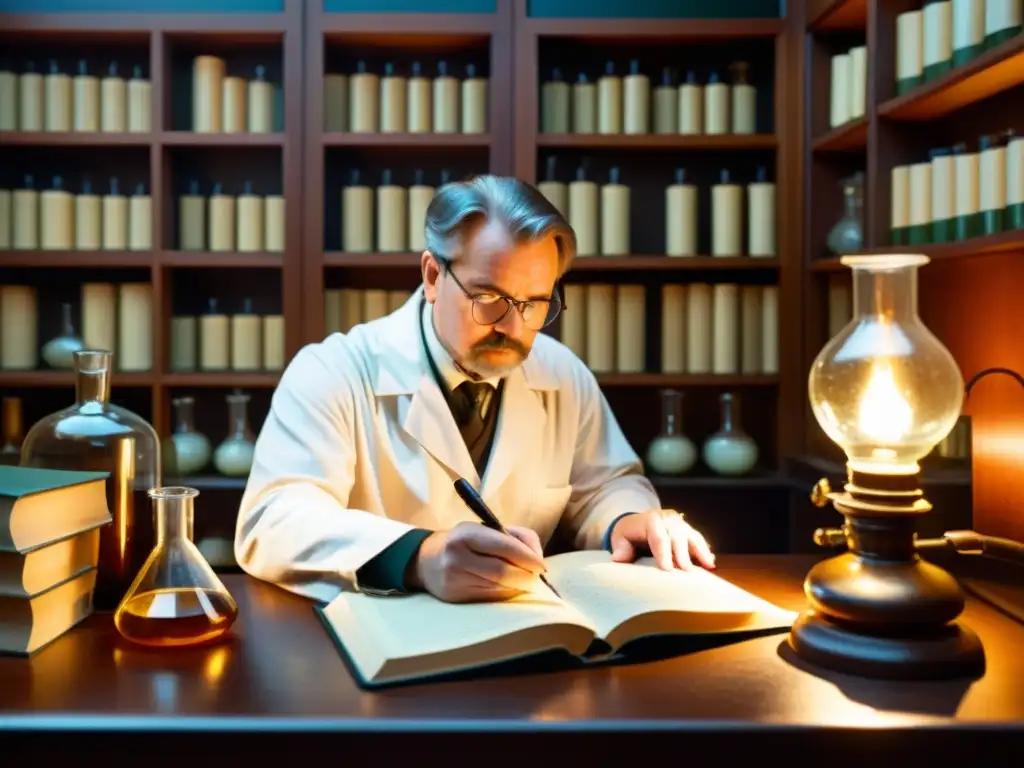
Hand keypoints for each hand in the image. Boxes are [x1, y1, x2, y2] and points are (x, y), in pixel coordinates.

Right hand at [409, 522, 546, 602]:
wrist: (426, 560)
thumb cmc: (466, 541)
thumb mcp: (486, 528)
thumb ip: (517, 537)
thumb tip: (538, 558)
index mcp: (467, 534)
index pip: (504, 547)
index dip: (528, 558)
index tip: (542, 566)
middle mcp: (457, 556)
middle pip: (502, 572)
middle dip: (526, 577)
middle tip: (537, 577)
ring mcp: (454, 579)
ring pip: (498, 588)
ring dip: (518, 587)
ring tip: (526, 582)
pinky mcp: (455, 597)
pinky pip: (489, 598)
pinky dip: (505, 595)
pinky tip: (509, 589)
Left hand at [608, 509, 714, 570]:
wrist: (637, 523)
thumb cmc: (628, 534)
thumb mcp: (620, 538)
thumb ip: (620, 547)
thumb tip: (619, 557)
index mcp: (650, 520)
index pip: (658, 536)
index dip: (663, 552)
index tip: (667, 568)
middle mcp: (668, 519)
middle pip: (677, 535)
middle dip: (682, 553)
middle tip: (686, 571)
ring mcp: (680, 524)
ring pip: (692, 536)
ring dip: (700, 551)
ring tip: (708, 565)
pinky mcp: (688, 531)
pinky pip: (698, 539)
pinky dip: (704, 551)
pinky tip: (710, 563)